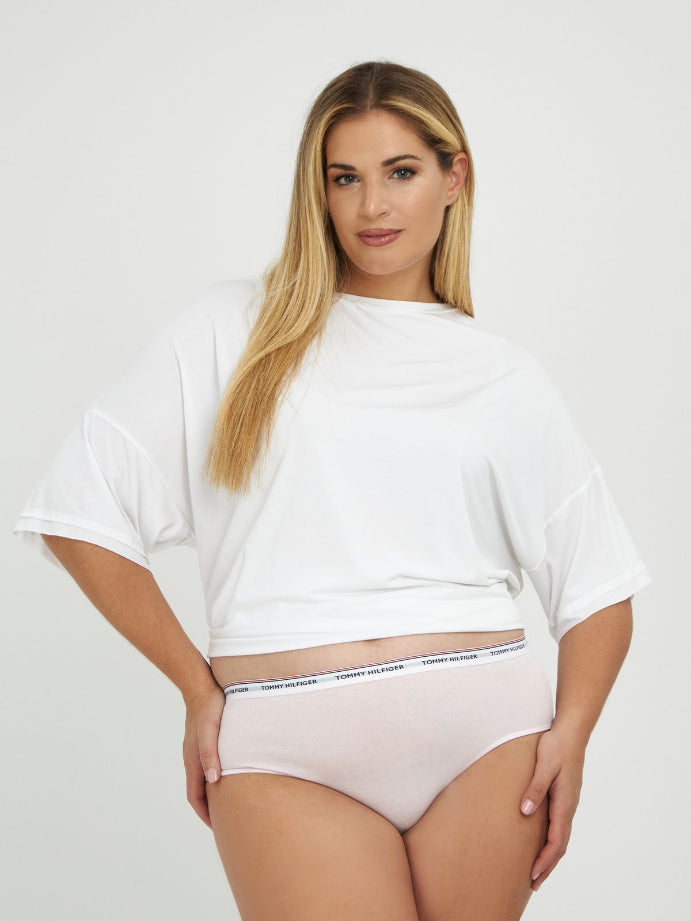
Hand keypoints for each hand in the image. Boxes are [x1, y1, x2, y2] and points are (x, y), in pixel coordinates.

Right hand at [182, 682, 226, 827]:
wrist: (202, 685)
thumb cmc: (209, 708)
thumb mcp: (210, 731)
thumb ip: (210, 755)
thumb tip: (214, 781)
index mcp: (193, 762)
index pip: (195, 798)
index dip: (206, 815)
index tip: (218, 828)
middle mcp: (193, 759)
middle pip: (199, 792)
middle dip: (210, 809)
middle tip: (227, 821)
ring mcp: (198, 750)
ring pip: (204, 779)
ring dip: (214, 794)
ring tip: (232, 804)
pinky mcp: (205, 741)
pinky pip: (209, 766)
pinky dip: (218, 777)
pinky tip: (232, 775)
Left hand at [519, 725, 585, 890]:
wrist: (571, 731)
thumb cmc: (556, 746)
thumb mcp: (544, 765)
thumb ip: (535, 788)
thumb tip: (525, 812)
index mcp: (564, 802)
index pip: (556, 841)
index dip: (544, 860)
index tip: (532, 875)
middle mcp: (569, 806)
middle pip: (560, 845)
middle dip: (547, 866)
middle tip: (533, 884)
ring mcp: (568, 802)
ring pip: (561, 836)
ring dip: (550, 855)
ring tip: (536, 870)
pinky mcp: (564, 796)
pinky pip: (560, 826)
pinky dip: (552, 841)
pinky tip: (542, 842)